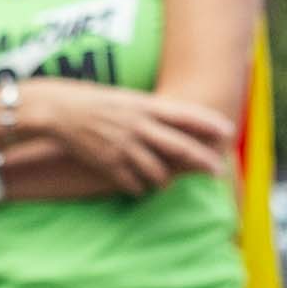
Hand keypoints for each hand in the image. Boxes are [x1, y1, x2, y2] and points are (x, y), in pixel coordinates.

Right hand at [24, 79, 238, 194]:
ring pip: (158, 172)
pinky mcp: (108, 164)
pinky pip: (133, 184)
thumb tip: (181, 124)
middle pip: (180, 147)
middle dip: (202, 161)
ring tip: (167, 183)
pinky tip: (138, 187)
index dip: (208, 124)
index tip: (228, 131)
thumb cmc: (96, 102)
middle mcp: (138, 125)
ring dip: (166, 180)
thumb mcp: (128, 99)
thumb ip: (153, 113)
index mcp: (144, 106)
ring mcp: (124, 146)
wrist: (58, 110)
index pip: (184, 114)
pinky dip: (139, 188)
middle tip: (218, 171)